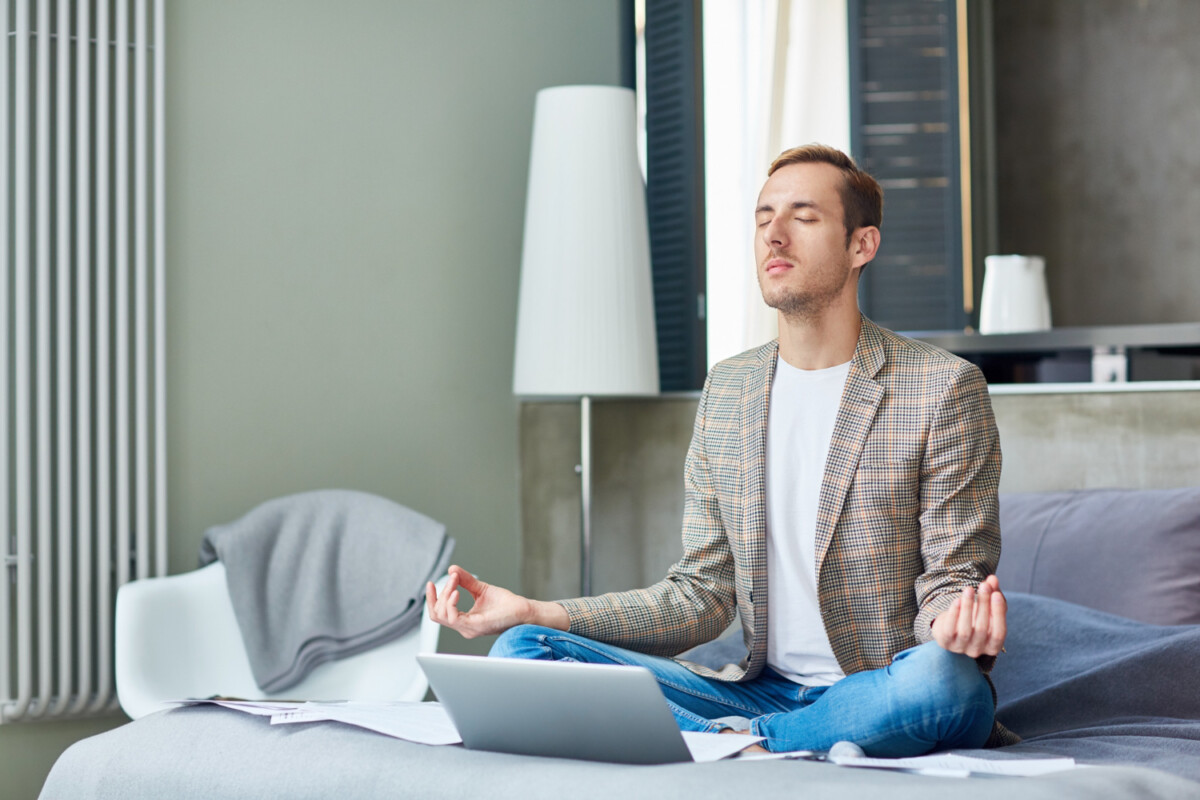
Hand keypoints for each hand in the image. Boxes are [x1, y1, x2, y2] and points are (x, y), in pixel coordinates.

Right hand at [425, 565, 567, 638]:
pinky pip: (453, 617)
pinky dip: (451, 603)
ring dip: (445, 594)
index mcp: (464, 621)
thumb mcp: (480, 588)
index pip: (438, 614)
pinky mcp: (476, 626)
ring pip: (441, 615)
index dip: (432, 599)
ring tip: (455, 581)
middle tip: (451, 578)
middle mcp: (464, 627)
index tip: (432, 583)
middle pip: (436, 614)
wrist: (523, 610)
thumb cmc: (505, 604)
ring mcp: (469, 628)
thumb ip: (465, 580)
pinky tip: (456, 591)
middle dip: (439, 594)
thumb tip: (451, 569)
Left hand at [930, 574, 1006, 657]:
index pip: (999, 633)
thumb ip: (992, 594)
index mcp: (992, 647)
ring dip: (968, 607)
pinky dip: (954, 614)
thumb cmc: (974, 618)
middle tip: (983, 586)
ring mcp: (960, 648)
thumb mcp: (987, 607)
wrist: (950, 626)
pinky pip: (949, 629)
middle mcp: (977, 650)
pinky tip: (957, 600)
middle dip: (984, 605)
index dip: (998, 613)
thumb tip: (993, 578)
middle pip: (982, 629)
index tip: (996, 594)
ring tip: (969, 589)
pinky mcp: (945, 642)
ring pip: (965, 630)